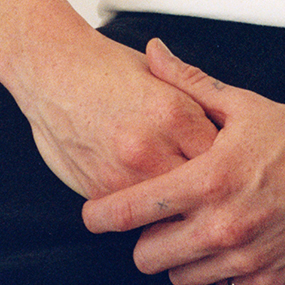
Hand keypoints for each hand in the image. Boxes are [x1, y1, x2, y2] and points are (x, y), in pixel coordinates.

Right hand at [2, 32, 218, 199]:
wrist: (50, 68)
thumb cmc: (106, 68)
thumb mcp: (160, 77)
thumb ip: (195, 105)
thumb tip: (228, 137)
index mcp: (174, 113)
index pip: (223, 156)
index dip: (231, 164)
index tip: (234, 170)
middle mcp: (151, 147)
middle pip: (201, 191)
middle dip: (211, 197)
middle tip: (218, 198)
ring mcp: (123, 173)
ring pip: (170, 212)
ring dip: (181, 213)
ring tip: (191, 210)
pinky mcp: (100, 189)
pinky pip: (136, 216)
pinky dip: (148, 215)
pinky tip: (153, 206)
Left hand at [81, 40, 284, 284]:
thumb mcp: (241, 103)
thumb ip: (188, 81)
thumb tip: (152, 51)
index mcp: (209, 180)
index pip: (132, 211)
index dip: (101, 216)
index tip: (91, 214)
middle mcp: (223, 226)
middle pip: (147, 257)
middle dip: (140, 240)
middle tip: (148, 220)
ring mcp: (247, 259)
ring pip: (180, 279)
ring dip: (174, 258)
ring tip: (185, 230)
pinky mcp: (270, 279)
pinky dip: (211, 272)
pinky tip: (220, 244)